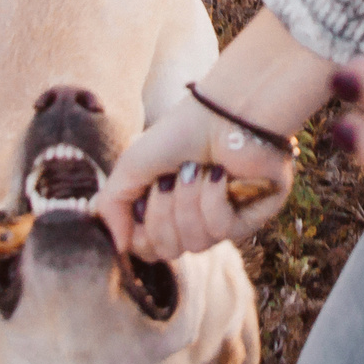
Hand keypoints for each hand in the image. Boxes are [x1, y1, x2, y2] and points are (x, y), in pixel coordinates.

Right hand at [91, 9, 336, 261]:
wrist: (224, 112)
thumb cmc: (178, 134)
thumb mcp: (131, 166)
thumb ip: (112, 206)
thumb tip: (119, 246)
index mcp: (165, 212)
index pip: (148, 250)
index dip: (142, 230)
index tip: (146, 194)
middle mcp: (192, 221)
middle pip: (168, 251)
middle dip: (163, 212)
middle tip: (169, 177)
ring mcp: (222, 222)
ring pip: (196, 244)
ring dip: (189, 200)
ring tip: (196, 169)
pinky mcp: (250, 218)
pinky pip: (223, 230)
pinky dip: (213, 198)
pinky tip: (219, 174)